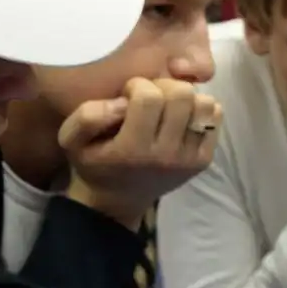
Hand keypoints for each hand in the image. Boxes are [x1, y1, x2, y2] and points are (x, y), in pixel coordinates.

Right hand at [59, 77, 221, 228]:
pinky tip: (180, 118)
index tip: (128, 96)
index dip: (137, 86)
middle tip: (149, 98)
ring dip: (185, 97)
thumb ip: (87, 116)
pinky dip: (200, 110)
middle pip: (182, 95)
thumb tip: (122, 103)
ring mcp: (189, 159)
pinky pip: (215, 116)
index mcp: (132, 150)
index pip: (149, 97)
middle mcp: (166, 155)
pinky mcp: (204, 161)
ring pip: (205, 103)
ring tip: (167, 107)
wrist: (116, 201)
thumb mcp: (71, 140)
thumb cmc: (94, 163)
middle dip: (164, 86)